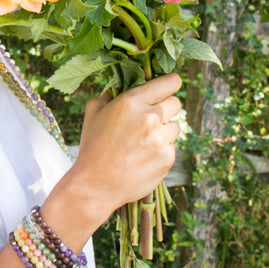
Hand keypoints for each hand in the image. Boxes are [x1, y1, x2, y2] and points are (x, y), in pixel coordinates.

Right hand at [44, 74, 182, 243]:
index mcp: (132, 101)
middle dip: (165, 108)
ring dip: (163, 131)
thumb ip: (109, 95)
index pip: (170, 83)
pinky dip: (161, 150)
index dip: (170, 83)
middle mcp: (150, 117)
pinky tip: (143, 157)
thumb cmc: (92, 146)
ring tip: (143, 142)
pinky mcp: (167, 159)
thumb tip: (120, 87)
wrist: (96, 184)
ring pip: (175, 127)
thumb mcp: (93, 112)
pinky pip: (171, 147)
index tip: (168, 87)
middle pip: (176, 104)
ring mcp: (161, 139)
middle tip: (150, 118)